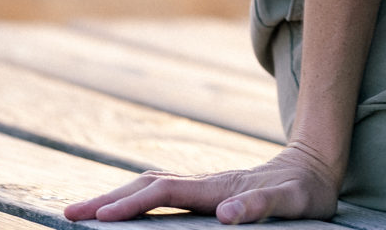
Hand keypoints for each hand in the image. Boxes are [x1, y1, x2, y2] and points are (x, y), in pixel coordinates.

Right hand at [63, 142, 340, 224]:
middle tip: (68, 214)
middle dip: (108, 199)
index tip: (100, 218)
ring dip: (117, 197)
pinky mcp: (207, 193)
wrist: (316, 166)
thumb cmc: (305, 191)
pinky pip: (163, 194)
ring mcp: (204, 187)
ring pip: (151, 187)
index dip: (133, 205)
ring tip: (82, 212)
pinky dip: (135, 199)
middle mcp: (206, 184)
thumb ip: (261, 207)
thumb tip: (224, 217)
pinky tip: (122, 210)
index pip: (165, 194)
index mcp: (218, 189)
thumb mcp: (291, 202)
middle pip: (148, 186)